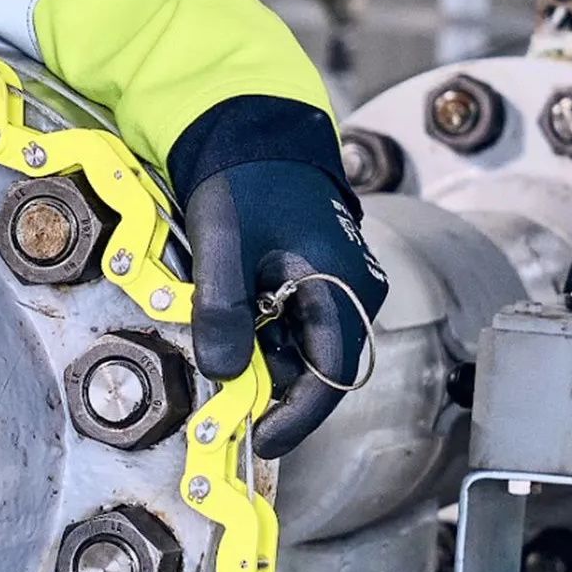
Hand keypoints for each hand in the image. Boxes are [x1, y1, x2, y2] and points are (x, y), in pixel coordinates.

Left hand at [183, 159, 388, 456]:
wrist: (250, 129)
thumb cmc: (243, 178)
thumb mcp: (222, 242)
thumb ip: (221, 307)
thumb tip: (222, 373)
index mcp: (345, 284)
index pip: (331, 374)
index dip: (297, 416)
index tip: (260, 442)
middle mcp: (355, 290)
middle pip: (318, 366)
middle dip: (272, 391)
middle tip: (222, 412)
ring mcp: (340, 284)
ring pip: (302, 347)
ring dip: (262, 361)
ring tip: (216, 358)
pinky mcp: (319, 277)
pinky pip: (294, 324)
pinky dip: (261, 336)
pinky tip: (227, 329)